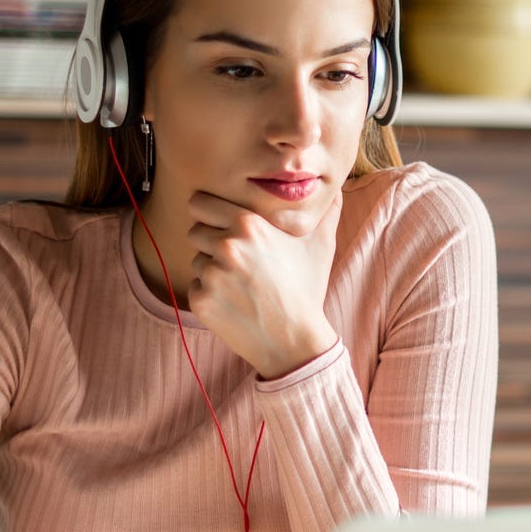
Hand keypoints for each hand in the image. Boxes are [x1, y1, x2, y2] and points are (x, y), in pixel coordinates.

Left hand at [184, 190, 341, 377]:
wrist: (294, 341)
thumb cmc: (306, 290)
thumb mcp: (320, 246)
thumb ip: (325, 211)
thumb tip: (335, 190)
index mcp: (249, 225)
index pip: (200, 203)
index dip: (208, 212)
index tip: (217, 222)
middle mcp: (227, 246)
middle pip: (195, 231)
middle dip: (210, 242)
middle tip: (236, 260)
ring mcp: (212, 274)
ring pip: (197, 261)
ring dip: (212, 270)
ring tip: (241, 285)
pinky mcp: (201, 300)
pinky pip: (196, 287)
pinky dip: (211, 295)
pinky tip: (235, 303)